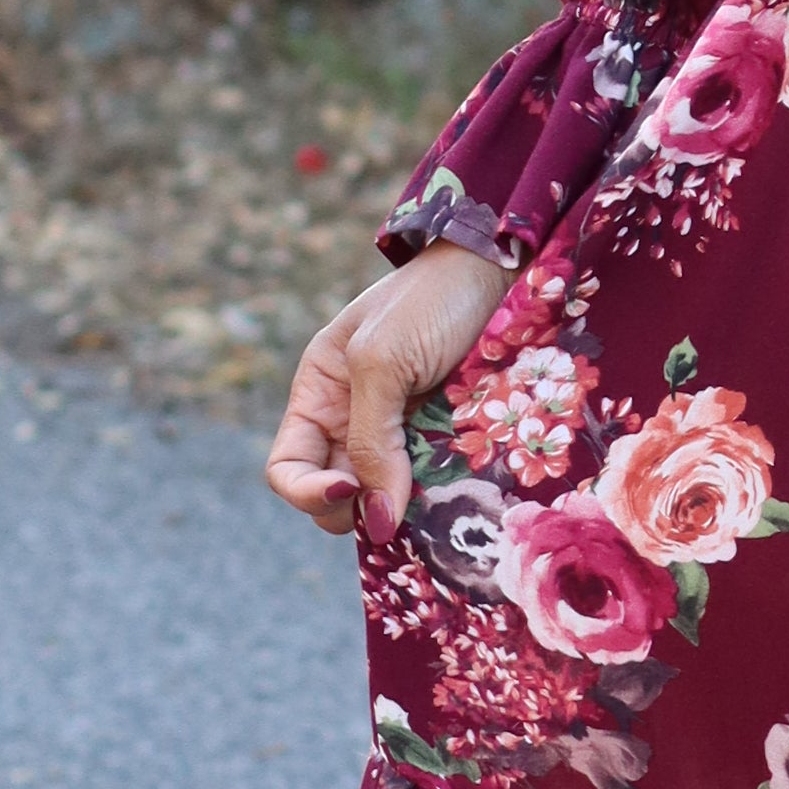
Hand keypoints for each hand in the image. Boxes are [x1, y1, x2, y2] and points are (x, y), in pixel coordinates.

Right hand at [266, 246, 511, 542]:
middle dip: (360, 511)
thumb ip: (369, 439)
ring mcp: (403, 435)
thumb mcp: (382, 359)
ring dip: (404, 512)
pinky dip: (438, 500)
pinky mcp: (448, 443)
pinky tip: (456, 497)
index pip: (288, 468)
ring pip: (388, 501)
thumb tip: (376, 519)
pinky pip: (432, 489)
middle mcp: (354, 422)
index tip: (350, 492)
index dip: (308, 492)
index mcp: (320, 395)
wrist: (499, 269)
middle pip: (337, 498)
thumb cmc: (429, 299)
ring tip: (434, 500)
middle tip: (400, 506)